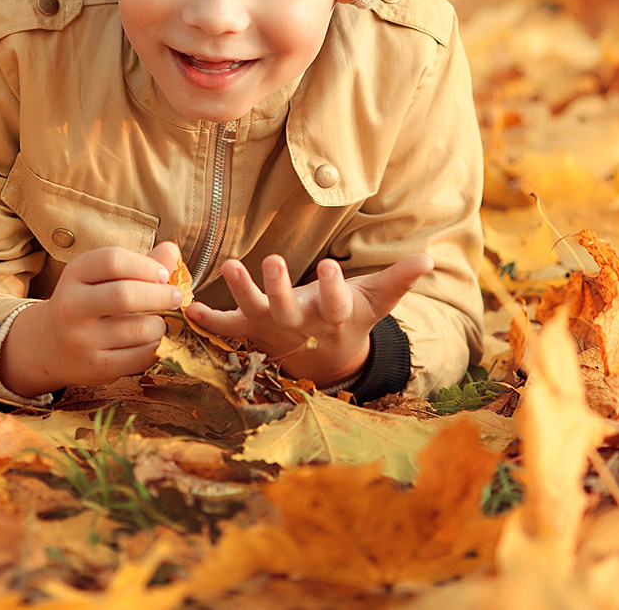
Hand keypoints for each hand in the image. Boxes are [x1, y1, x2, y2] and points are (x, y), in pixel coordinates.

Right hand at [0, 241, 182, 396]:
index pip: (113, 260)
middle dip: (161, 295)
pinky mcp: (96, 367)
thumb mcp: (102, 277)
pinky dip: (156, 347)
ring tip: (163, 321)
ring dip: (161, 325)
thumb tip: (172, 250)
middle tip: (175, 297)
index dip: (146, 265)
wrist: (51, 345)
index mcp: (74, 274)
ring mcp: (81, 339)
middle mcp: (72, 306)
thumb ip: (138, 264)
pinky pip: (139, 357)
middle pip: (125, 295)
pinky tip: (154, 341)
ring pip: (138, 330)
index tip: (163, 274)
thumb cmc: (87, 303)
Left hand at [186, 253, 433, 385]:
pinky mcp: (249, 328)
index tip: (328, 267)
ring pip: (254, 312)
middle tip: (271, 260)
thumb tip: (429, 258)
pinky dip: (208, 317)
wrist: (325, 359)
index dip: (332, 288)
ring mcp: (272, 327)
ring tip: (229, 266)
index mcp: (333, 316)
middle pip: (287, 308)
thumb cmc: (350, 317)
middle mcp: (300, 324)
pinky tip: (189, 305)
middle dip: (278, 286)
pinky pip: (226, 325)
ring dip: (241, 291)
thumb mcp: (376, 301)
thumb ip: (399, 279)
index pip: (335, 303)